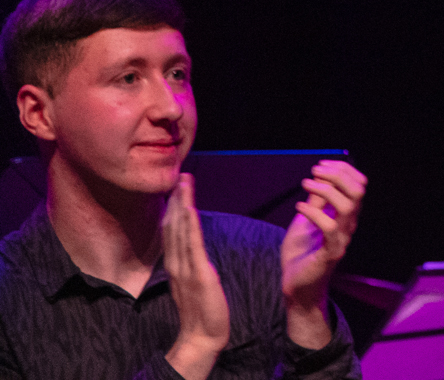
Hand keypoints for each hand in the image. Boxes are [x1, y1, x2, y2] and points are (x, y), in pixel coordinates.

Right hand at [162, 173, 231, 379]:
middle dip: (177, 200)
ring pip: (181, 231)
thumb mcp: (194, 282)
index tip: (177, 189)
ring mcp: (185, 268)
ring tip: (184, 183)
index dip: (174, 209)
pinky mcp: (197, 273)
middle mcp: (177, 263)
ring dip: (182, 205)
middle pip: (174, 226)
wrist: (203, 335)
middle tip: (181, 176)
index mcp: (176, 265)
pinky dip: (190, 225)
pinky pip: (192, 245)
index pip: (172, 232)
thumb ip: (191, 266)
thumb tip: (193, 252)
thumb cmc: (202, 310)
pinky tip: (190, 210)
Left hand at [280, 159, 365, 346]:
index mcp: (345, 216)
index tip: (322, 165)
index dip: (343, 170)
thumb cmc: (301, 256)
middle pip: (357, 191)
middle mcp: (348, 225)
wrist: (296, 288)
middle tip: (315, 171)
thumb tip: (321, 179)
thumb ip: (316, 203)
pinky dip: (314, 213)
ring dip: (327, 189)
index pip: (357, 185)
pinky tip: (299, 208)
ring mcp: (341, 239)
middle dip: (338, 175)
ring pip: (348, 206)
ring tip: (306, 185)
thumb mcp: (306, 222)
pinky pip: (329, 228)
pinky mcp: (331, 253)